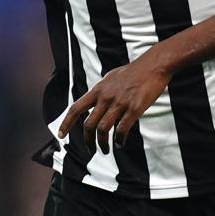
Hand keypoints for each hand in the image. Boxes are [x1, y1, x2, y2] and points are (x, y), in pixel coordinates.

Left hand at [57, 53, 171, 153]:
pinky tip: (120, 143)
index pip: (76, 108)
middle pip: (89, 124)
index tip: (61, 135)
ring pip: (103, 129)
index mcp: (98, 90)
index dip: (66, 123)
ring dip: (102, 144)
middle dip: (87, 140)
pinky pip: (122, 129)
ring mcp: (120, 103)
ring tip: (105, 150)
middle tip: (91, 149)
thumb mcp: (111, 77)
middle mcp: (106, 97)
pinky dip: (119, 140)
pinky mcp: (134, 108)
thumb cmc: (134, 71)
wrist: (153, 65)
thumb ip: (102, 90)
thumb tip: (95, 99)